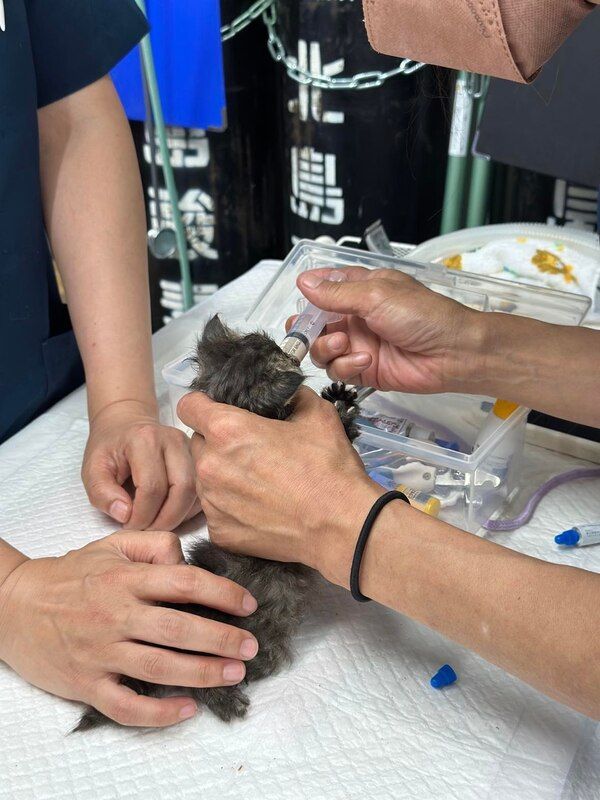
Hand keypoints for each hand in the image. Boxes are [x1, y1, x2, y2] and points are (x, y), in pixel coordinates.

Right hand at [0, 531, 258, 727]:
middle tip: (250, 647)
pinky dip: (158, 712)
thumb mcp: (112, 545)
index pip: (184, 582)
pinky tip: (187, 709)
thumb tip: (187, 560)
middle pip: (178, 629)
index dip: (222, 593)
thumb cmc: (71, 574)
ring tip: (233, 673)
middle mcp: (115, 614)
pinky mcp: (86, 684)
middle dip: (221, 639)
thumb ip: (154, 545)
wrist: (14, 606)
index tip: (248, 604)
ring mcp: (100, 652)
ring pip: (158, 667)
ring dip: (202, 673)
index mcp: (125, 578)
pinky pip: (126, 705)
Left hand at [82, 399, 199, 529]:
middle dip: (166, 519)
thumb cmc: (109, 448)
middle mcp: (173, 440)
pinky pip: (201, 490)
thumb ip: (102, 494)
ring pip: (197, 491)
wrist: (125, 424)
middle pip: (183, 489)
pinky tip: (169, 513)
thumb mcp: (92, 470)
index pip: (152, 487)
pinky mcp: (197, 457)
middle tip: (147, 530)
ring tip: (157, 522)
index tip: (128, 525)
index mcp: (145, 439)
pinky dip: (188, 509)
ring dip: (180, 515)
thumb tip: (125, 514)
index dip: (142, 515)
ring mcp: (189, 448)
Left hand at [178, 388, 380, 578]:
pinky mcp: (220, 532)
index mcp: (227, 430)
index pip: (188, 406)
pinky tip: (259, 507)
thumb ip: (290, 396)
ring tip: (257, 481)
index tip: (216, 411)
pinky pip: (215, 511)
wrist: (340, 526)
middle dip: (216, 442)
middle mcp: (210, 465)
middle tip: (249, 449)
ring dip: (222, 475)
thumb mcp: (317, 415)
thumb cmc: (329, 470)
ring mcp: (212, 503)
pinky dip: (231, 507)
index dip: (202, 405)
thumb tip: (283, 394)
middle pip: (197, 443)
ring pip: (205, 478)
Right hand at [293, 267, 483, 392]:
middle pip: (316, 324)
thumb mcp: (375, 295)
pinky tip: (365, 360)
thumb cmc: (424, 315)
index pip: (325, 287)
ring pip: (321, 350)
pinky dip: (345, 366)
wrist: (452, 353)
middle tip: (305, 333)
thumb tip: (304, 282)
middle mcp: (357, 316)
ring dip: (325, 348)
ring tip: (342, 344)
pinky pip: (338, 370)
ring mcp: (359, 344)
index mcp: (361, 289)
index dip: (310, 295)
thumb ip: (336, 293)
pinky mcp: (364, 370)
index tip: (301, 301)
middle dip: (306, 329)